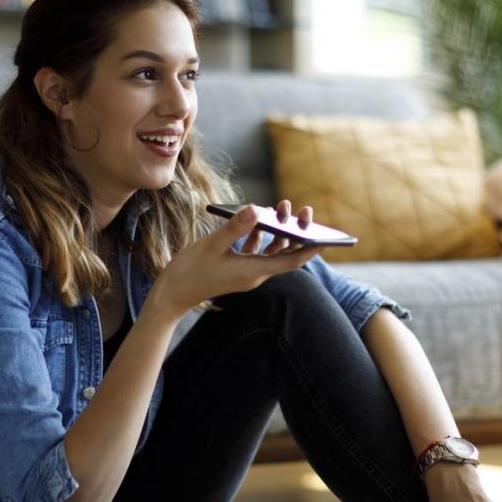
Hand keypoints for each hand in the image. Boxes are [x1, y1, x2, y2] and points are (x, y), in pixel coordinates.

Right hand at [146, 203, 323, 319]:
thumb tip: (255, 209)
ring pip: (272, 250)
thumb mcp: (212, 246)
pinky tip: (258, 219)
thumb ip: (235, 227)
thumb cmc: (190, 272)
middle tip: (304, 210)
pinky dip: (261, 235)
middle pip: (286, 252)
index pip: (293, 260)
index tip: (329, 236)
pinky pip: (257, 250)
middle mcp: (255, 273)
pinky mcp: (237, 268)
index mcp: (254, 271)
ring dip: (279, 230)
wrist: (172, 295)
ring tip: (282, 206)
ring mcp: (247, 272)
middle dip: (298, 231)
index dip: (312, 248)